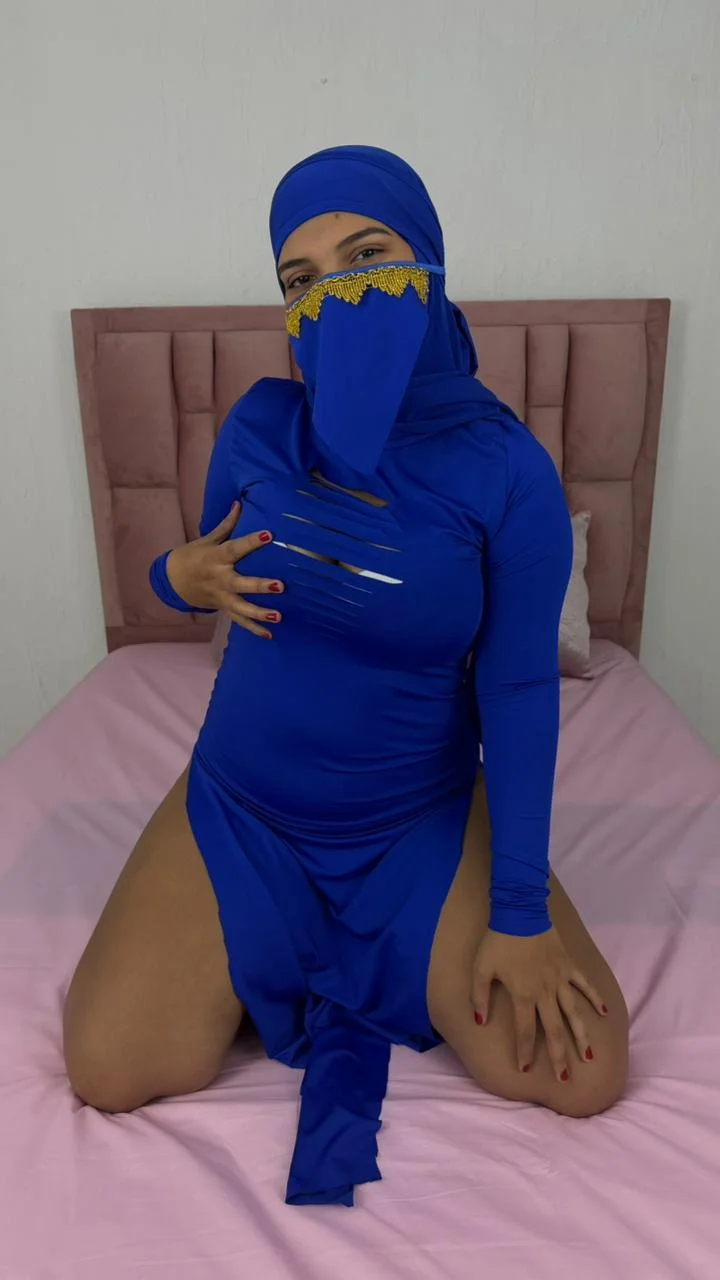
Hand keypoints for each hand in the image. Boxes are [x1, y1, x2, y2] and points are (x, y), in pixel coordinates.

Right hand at [166, 504, 283, 639]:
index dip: (251, 541)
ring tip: (278, 616)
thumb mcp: (207, 539)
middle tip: (280, 586)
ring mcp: (222, 596)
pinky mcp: (224, 608)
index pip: (236, 548)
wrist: (173, 581)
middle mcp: (220, 579)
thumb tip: (239, 502)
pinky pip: (239, 621)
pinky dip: (253, 629)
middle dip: (260, 586)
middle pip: (242, 584)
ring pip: (242, 607)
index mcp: (216, 558)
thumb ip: (227, 524)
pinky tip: (270, 635)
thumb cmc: (193, 556)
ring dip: (260, 614)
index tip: (268, 535)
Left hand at [472, 927, 607, 1081]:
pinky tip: (605, 1013)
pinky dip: (595, 999)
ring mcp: (560, 980)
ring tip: (588, 1056)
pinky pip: (585, 986)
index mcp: (523, 995)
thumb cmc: (497, 941)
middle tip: (564, 1079)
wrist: (520, 912)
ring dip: (581, 1036)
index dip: (524, 1051)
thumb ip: (479, 997)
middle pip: (553, 1030)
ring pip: (573, 1014)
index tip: (526, 1069)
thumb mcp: (480, 969)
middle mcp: (545, 992)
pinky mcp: (569, 966)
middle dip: (558, 1056)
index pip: (524, 1031)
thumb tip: (479, 1022)